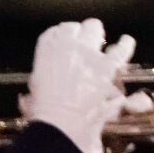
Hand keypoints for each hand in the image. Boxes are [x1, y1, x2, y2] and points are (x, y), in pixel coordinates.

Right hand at [21, 18, 133, 152]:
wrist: (62, 124)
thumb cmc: (43, 114)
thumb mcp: (31, 100)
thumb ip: (33, 94)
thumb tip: (27, 99)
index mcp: (45, 53)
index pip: (53, 33)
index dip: (60, 36)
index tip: (62, 42)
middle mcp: (66, 46)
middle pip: (75, 28)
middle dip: (79, 33)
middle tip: (83, 41)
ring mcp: (89, 53)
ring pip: (94, 29)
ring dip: (96, 33)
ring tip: (102, 36)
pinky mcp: (109, 65)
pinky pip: (120, 47)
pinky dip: (125, 44)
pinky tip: (126, 41)